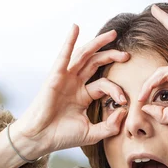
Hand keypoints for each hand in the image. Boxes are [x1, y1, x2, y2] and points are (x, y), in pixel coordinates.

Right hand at [13, 25, 129, 155]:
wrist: (40, 139)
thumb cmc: (62, 136)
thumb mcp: (92, 134)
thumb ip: (110, 126)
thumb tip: (123, 112)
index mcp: (83, 95)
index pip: (104, 85)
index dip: (116, 90)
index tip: (123, 102)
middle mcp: (75, 84)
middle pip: (95, 63)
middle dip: (111, 56)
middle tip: (127, 55)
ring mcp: (65, 78)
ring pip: (84, 55)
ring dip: (98, 43)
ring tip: (112, 34)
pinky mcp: (55, 77)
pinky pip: (64, 56)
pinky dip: (69, 41)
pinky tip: (75, 28)